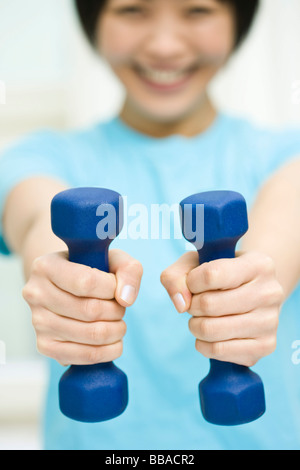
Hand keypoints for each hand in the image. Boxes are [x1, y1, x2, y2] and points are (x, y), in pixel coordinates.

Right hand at [22, 249, 142, 365]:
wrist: (65, 286)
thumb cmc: (91, 269)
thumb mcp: (112, 259)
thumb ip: (128, 270)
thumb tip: (126, 299)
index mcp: (46, 267)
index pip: (87, 282)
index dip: (112, 288)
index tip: (117, 287)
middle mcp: (36, 294)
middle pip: (90, 311)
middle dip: (117, 311)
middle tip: (120, 308)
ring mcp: (38, 322)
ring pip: (91, 334)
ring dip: (116, 331)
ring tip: (118, 323)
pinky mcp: (44, 346)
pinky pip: (85, 355)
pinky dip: (108, 351)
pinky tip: (114, 341)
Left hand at [160, 251, 283, 366]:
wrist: (251, 293)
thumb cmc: (219, 275)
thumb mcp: (195, 264)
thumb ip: (176, 276)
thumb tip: (181, 304)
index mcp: (258, 264)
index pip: (211, 274)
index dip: (191, 281)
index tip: (193, 283)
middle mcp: (270, 292)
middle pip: (209, 304)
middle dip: (193, 305)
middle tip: (197, 303)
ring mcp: (270, 321)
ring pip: (211, 330)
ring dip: (195, 326)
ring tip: (202, 318)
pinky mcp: (266, 346)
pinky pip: (218, 350)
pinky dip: (203, 345)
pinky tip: (210, 335)